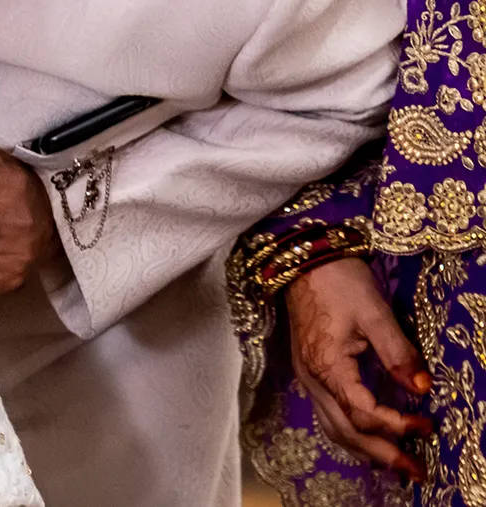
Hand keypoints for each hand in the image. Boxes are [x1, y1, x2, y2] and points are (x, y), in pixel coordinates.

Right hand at [285, 257, 429, 479]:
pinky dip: (351, 434)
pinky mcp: (309, 372)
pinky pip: (328, 415)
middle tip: (417, 471)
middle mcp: (312, 379)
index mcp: (327, 366)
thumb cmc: (339, 282)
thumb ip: (399, 353)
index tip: (427, 425)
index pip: (363, 411)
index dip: (396, 425)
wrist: (304, 261)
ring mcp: (307, 377)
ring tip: (396, 463)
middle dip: (382, 454)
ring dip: (365, 450)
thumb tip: (422, 388)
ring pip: (333, 428)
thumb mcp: (375, 313)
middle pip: (345, 431)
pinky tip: (370, 438)